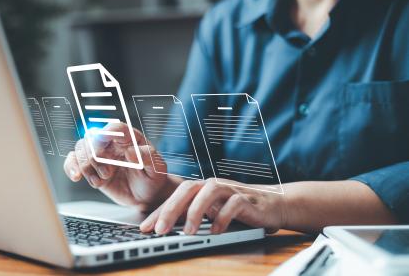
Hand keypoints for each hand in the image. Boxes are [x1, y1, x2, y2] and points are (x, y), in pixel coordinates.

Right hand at [63, 123, 181, 211]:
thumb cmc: (153, 178)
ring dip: (86, 165)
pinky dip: (71, 167)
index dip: (109, 132)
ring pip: (81, 148)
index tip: (104, 139)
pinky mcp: (91, 168)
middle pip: (93, 137)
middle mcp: (113, 144)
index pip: (117, 128)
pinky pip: (73, 160)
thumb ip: (147, 157)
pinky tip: (77, 177)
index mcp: (131, 139)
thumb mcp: (157, 168)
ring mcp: (100, 156)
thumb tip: (131, 151)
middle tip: (108, 173)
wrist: (146, 196)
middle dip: (95, 155)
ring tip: (100, 180)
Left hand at [139, 178, 286, 234]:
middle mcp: (214, 186)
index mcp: (202, 189)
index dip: (159, 211)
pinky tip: (216, 231)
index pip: (176, 196)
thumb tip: (167, 229)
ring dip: (196, 211)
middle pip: (188, 189)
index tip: (145, 228)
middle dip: (171, 209)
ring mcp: (231, 190)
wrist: (273, 204)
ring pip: (209, 192)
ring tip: (188, 232)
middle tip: (160, 230)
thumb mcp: (212, 212)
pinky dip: (223, 217)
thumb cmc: (238, 210)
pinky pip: (234, 204)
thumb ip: (194, 216)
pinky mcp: (248, 199)